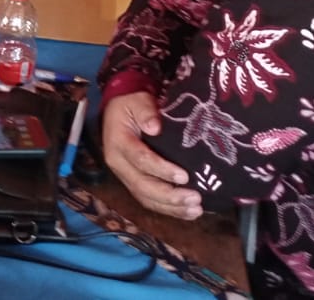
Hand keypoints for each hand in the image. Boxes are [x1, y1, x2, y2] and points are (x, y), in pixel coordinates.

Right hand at [102, 92, 201, 219]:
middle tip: (195, 199)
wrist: (119, 112)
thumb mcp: (137, 101)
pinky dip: (168, 209)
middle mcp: (119, 164)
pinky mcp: (134, 183)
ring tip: (195, 210)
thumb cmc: (131, 105)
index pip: (140, 160)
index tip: (184, 176)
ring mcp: (125, 176)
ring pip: (146, 198)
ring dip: (171, 207)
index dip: (162, 169)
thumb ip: (146, 111)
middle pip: (142, 186)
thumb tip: (155, 127)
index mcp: (118, 143)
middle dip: (169, 196)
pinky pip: (149, 200)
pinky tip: (187, 212)